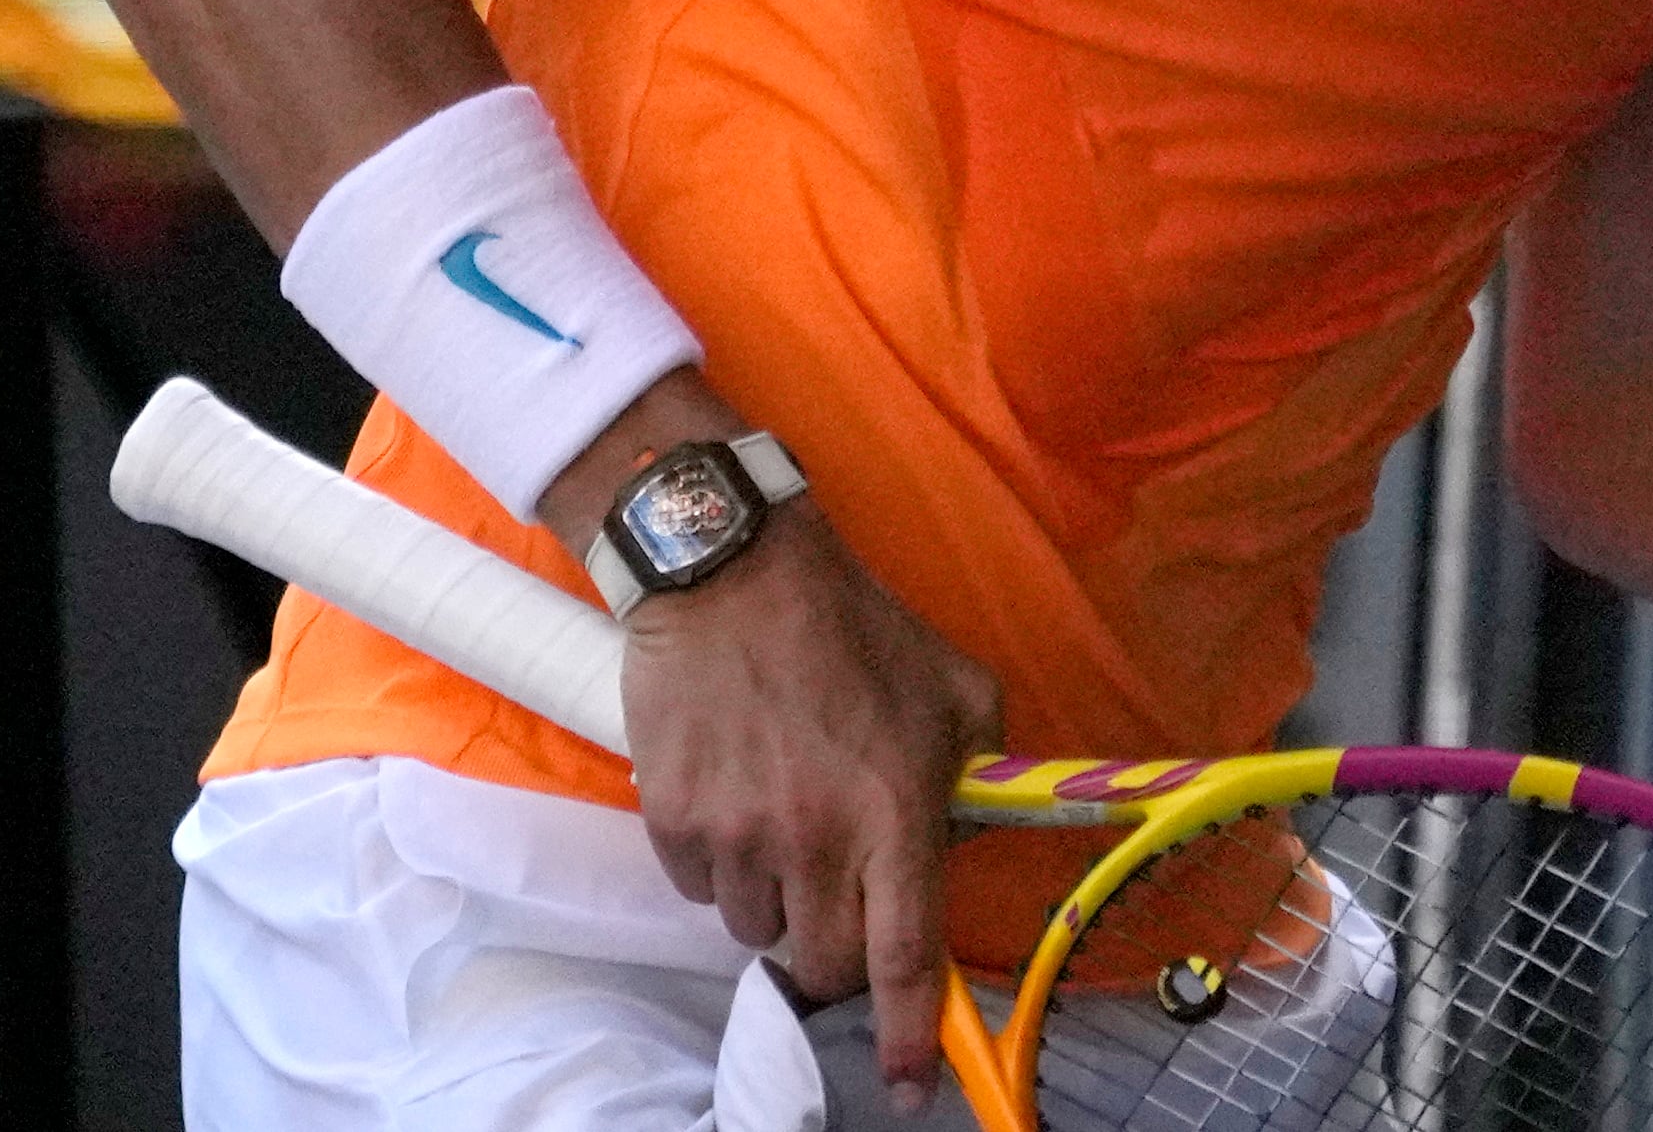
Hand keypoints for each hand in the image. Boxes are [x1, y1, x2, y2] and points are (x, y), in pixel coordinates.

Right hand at [544, 375, 1004, 1101]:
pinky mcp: (670, 819)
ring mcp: (734, 834)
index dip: (911, 1033)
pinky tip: (733, 796)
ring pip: (754, 927)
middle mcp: (814, 838)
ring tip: (783, 817)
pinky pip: (695, 887)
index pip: (904, 954)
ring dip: (774, 897)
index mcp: (894, 812)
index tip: (912, 1086)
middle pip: (821, 961)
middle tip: (839, 900)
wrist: (731, 571)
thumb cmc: (855, 626)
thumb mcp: (957, 688)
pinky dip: (717, 864)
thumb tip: (972, 835)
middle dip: (834, 955)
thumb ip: (983, 770)